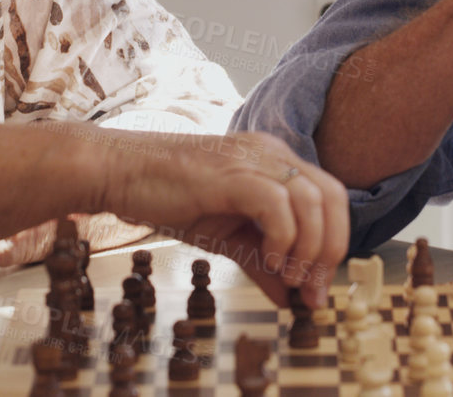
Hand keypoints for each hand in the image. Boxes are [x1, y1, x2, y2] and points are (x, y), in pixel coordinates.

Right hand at [94, 130, 347, 307]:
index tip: (315, 288)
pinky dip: (282, 237)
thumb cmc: (167, 197)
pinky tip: (266, 258)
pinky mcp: (231, 174)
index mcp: (275, 162)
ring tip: (286, 275)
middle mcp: (272, 154)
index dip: (334, 244)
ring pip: (312, 199)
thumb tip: (288, 298)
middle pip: (333, 197)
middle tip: (310, 289)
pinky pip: (277, 204)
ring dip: (309, 247)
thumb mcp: (225, 237)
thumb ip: (260, 263)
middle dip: (330, 249)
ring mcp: (253, 159)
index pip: (330, 198)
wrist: (119, 172)